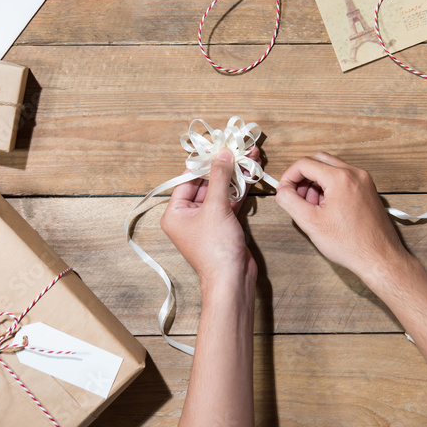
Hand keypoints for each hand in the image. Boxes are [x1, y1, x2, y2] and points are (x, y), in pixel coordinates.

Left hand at [160, 148, 258, 288]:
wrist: (232, 280)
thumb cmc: (215, 250)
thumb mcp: (215, 208)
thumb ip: (220, 178)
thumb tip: (222, 155)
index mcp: (175, 213)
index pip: (188, 180)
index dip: (204, 163)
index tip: (218, 147)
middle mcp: (188, 216)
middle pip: (206, 184)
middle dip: (223, 167)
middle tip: (237, 149)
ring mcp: (207, 222)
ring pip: (220, 192)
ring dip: (235, 176)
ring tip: (249, 156)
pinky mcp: (223, 226)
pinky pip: (229, 202)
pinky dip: (240, 190)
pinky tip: (250, 174)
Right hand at [274, 152, 408, 282]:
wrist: (379, 258)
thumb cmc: (350, 244)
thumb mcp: (310, 222)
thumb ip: (289, 201)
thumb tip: (282, 189)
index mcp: (341, 178)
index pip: (305, 163)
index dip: (289, 176)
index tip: (283, 190)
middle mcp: (355, 174)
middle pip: (319, 160)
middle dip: (303, 176)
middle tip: (296, 196)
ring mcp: (364, 181)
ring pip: (331, 168)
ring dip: (316, 182)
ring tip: (312, 206)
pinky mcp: (368, 190)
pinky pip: (343, 178)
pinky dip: (330, 187)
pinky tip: (326, 208)